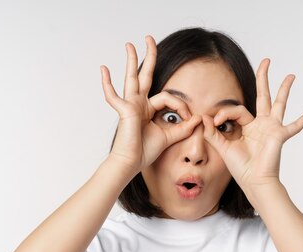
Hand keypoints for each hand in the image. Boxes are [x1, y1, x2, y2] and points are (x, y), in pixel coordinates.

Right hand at [100, 35, 200, 173]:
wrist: (132, 163)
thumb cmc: (145, 151)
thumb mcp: (170, 137)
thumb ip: (184, 128)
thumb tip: (198, 119)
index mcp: (148, 109)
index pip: (168, 98)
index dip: (181, 106)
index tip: (190, 118)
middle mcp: (138, 103)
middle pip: (144, 75)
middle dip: (149, 56)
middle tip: (149, 39)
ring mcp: (130, 105)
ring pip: (131, 78)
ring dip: (131, 60)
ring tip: (130, 45)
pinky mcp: (124, 110)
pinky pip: (113, 95)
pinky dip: (107, 83)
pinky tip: (104, 69)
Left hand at [202, 58, 302, 196]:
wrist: (254, 182)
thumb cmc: (241, 169)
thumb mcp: (222, 148)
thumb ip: (212, 133)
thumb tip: (204, 117)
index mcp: (247, 126)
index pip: (235, 110)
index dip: (224, 113)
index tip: (215, 122)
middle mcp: (261, 124)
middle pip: (262, 96)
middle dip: (263, 78)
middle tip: (266, 61)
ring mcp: (272, 128)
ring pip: (279, 103)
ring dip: (284, 89)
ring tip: (291, 75)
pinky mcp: (279, 135)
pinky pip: (295, 126)